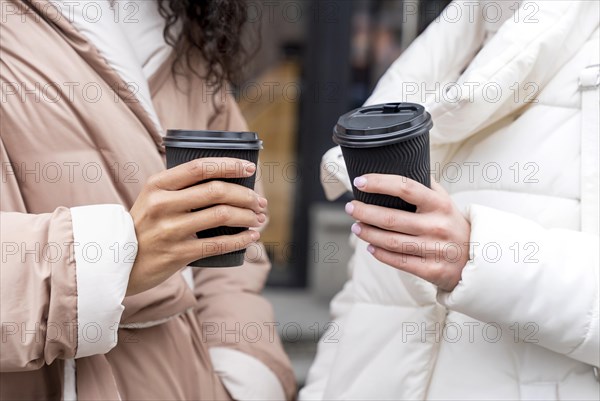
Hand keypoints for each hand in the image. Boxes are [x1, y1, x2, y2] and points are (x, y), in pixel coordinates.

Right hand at [128, 158, 266, 295]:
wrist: (120, 263)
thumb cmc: (146, 226)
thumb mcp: (153, 199)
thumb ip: (181, 188)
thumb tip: (228, 181)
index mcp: (157, 185)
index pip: (200, 167)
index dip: (229, 165)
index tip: (250, 168)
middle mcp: (162, 204)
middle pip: (216, 191)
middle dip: (245, 195)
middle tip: (259, 201)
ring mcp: (169, 230)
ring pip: (221, 215)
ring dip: (247, 216)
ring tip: (258, 218)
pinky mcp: (177, 254)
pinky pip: (218, 244)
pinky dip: (241, 239)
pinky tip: (252, 237)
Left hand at [345, 174, 470, 290]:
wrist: (477, 258)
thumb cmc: (451, 224)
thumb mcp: (445, 201)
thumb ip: (424, 185)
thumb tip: (401, 163)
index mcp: (439, 204)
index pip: (405, 188)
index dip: (379, 183)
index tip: (360, 182)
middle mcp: (437, 226)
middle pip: (391, 218)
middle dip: (365, 212)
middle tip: (351, 207)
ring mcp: (435, 249)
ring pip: (391, 241)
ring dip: (368, 233)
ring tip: (356, 227)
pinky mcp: (432, 270)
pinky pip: (399, 262)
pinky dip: (380, 254)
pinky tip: (370, 246)